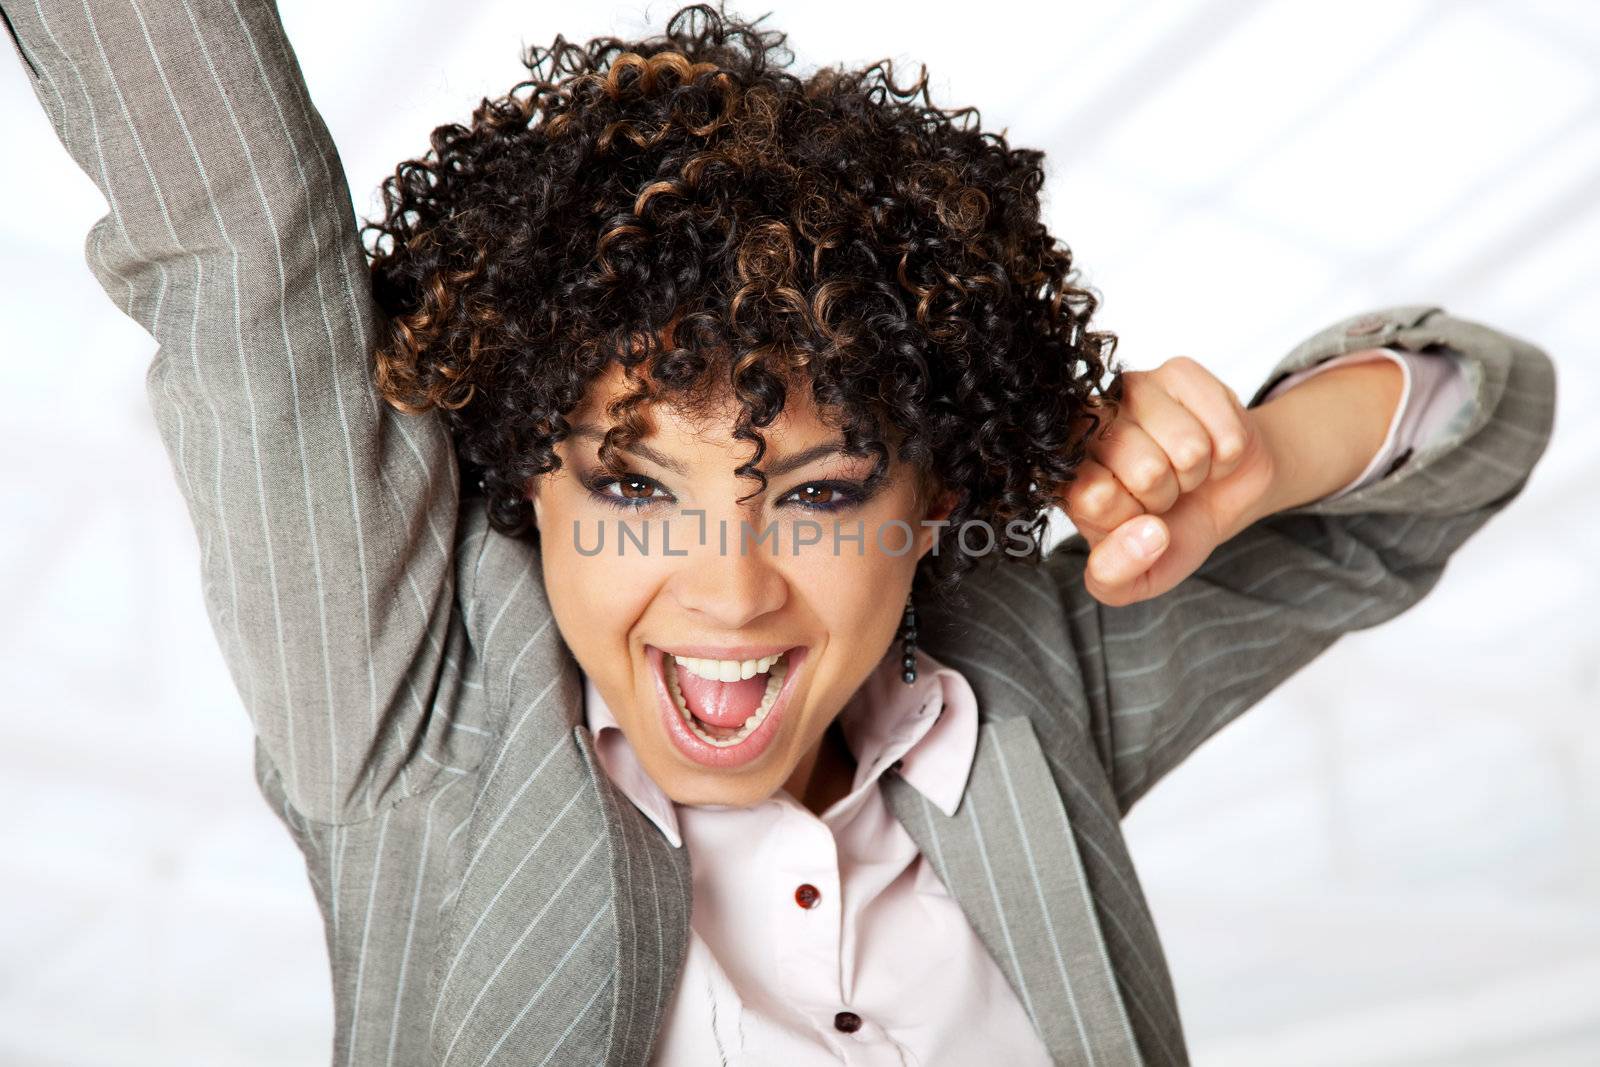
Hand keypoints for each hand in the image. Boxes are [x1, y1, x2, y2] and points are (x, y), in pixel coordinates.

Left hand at [1059, 357, 1278, 606]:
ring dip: (1197, 472)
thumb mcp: (1133, 578)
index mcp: (1066, 473)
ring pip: (1188, 448)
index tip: (1134, 515)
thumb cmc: (1168, 532)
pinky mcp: (1179, 372)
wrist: (1220, 494)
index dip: (1129, 517)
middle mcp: (1090, 423)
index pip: (1094, 498)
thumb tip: (1147, 535)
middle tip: (1163, 492)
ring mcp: (1132, 389)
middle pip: (1145, 471)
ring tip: (1185, 470)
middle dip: (1167, 495)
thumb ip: (1116, 574)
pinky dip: (1227, 452)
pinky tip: (1210, 449)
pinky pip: (1223, 428)